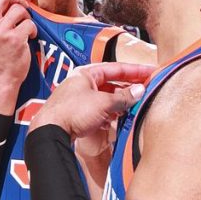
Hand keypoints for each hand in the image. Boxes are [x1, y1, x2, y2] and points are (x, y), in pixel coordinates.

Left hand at [30, 62, 154, 138]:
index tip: (150, 71)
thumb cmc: (72, 112)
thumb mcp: (103, 103)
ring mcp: (79, 98)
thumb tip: (140, 90)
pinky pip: (98, 110)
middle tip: (146, 89)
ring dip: (119, 102)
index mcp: (87, 73)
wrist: (50, 131)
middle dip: (128, 88)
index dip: (135, 70)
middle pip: (111, 83)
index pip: (116, 68)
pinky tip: (116, 120)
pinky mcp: (77, 112)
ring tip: (134, 106)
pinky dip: (109, 113)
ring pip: (105, 97)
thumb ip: (123, 97)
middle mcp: (82, 83)